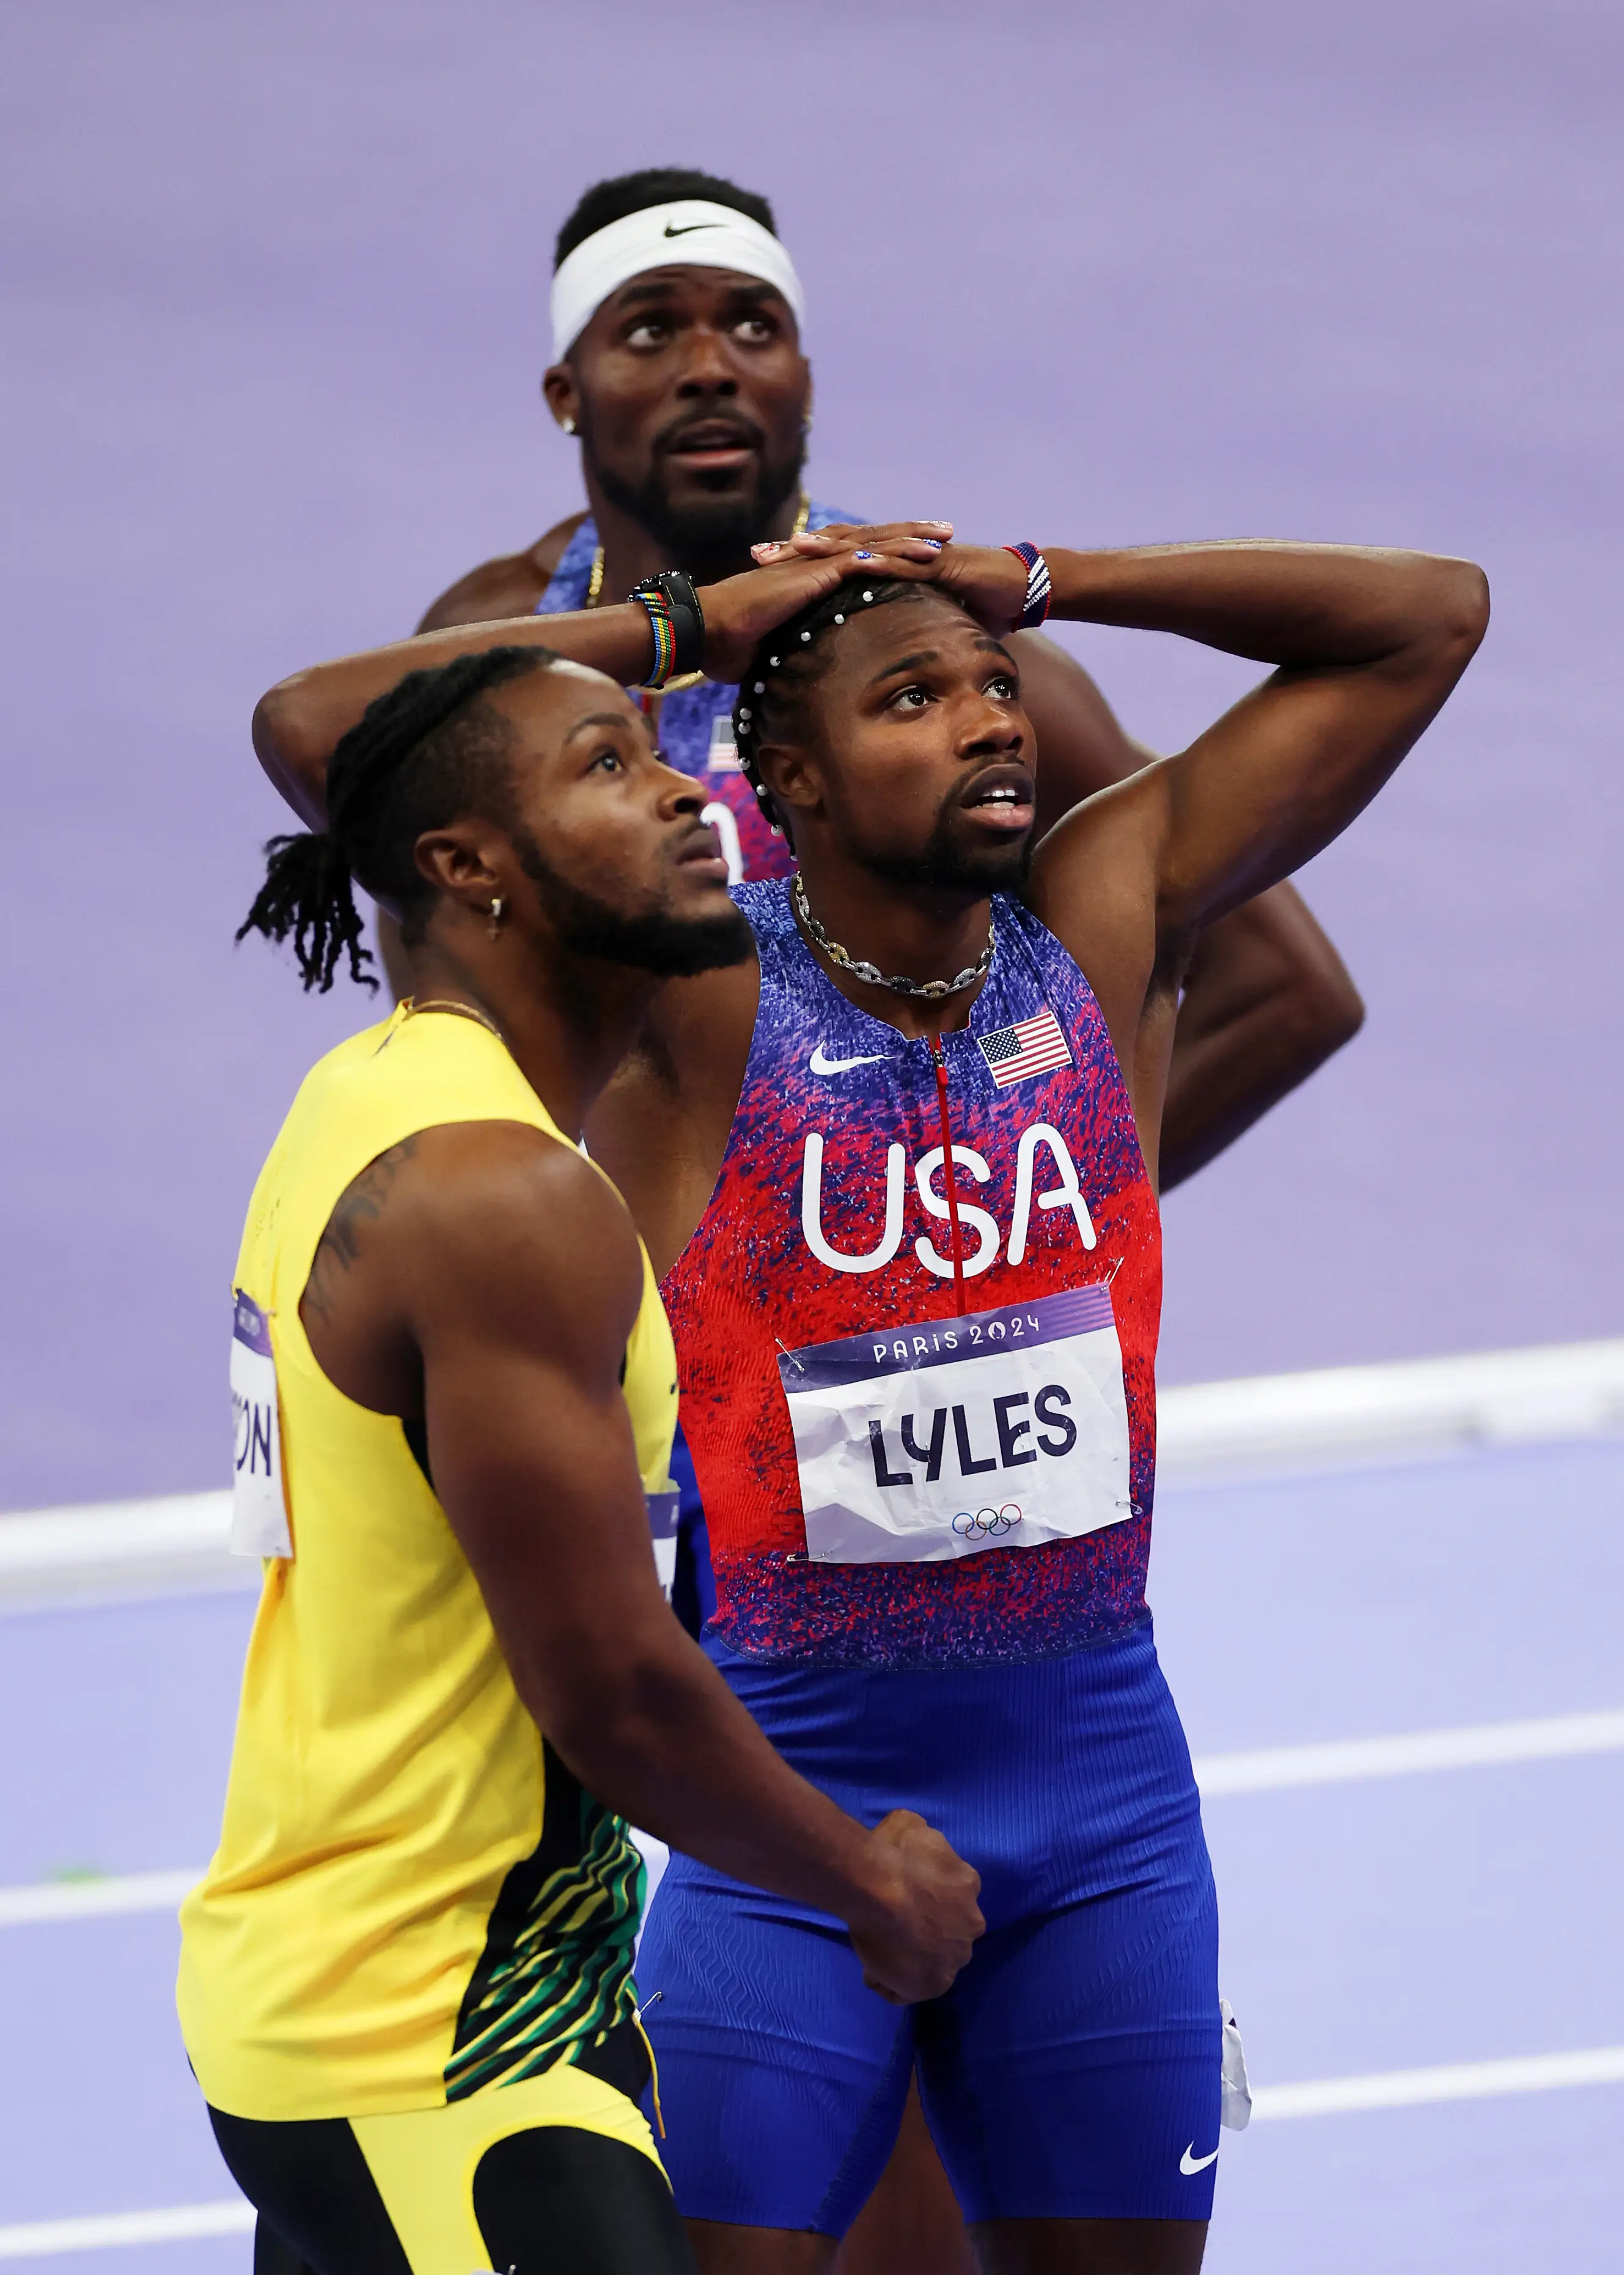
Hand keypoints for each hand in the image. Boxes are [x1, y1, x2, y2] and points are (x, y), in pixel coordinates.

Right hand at [694, 524, 955, 682]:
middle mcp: (815, 563)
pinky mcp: (812, 575)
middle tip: (947, 530)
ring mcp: (814, 566)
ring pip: (872, 545)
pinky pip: (859, 561)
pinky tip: (918, 556)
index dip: (890, 552)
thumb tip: (800, 672)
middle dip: (911, 534)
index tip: (919, 554)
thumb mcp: (772, 647)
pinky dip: (892, 556)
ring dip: (911, 539)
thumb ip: (792, 649)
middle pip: (873, 541)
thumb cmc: (728, 643)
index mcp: (809, 576)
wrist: (702, 631)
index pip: (857, 557)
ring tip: (944, 537)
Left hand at [769, 523, 1034, 638]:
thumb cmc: (980, 607)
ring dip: (829, 548)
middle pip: (838, 547)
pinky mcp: (941, 561)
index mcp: (890, 564)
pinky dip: (879, 561)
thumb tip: (876, 662)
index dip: (799, 565)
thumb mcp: (930, 622)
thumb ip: (901, 633)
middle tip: (758, 555)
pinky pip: (905, 561)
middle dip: (797, 551)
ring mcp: (919, 553)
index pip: (835, 561)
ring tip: (793, 550)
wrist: (1022, 589)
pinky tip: (852, 564)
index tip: (763, 571)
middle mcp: (899, 553)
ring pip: (866, 546)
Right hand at [845, 1808, 983, 2003]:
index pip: (952, 1900)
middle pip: (949, 1933)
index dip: (928, 1901)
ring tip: (878, 1950)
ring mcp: (955, 1958)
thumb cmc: (894, 1853)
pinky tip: (871, 1971)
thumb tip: (912, 1834)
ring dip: (909, 1959)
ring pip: (933, 1964)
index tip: (904, 1899)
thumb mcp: (909, 1824)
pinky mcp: (933, 1986)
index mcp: (968, 1886)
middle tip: (891, 1926)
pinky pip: (908, 1991)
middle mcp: (971, 1924)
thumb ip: (917, 1834)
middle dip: (925, 1932)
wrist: (881, 1888)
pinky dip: (890, 1984)